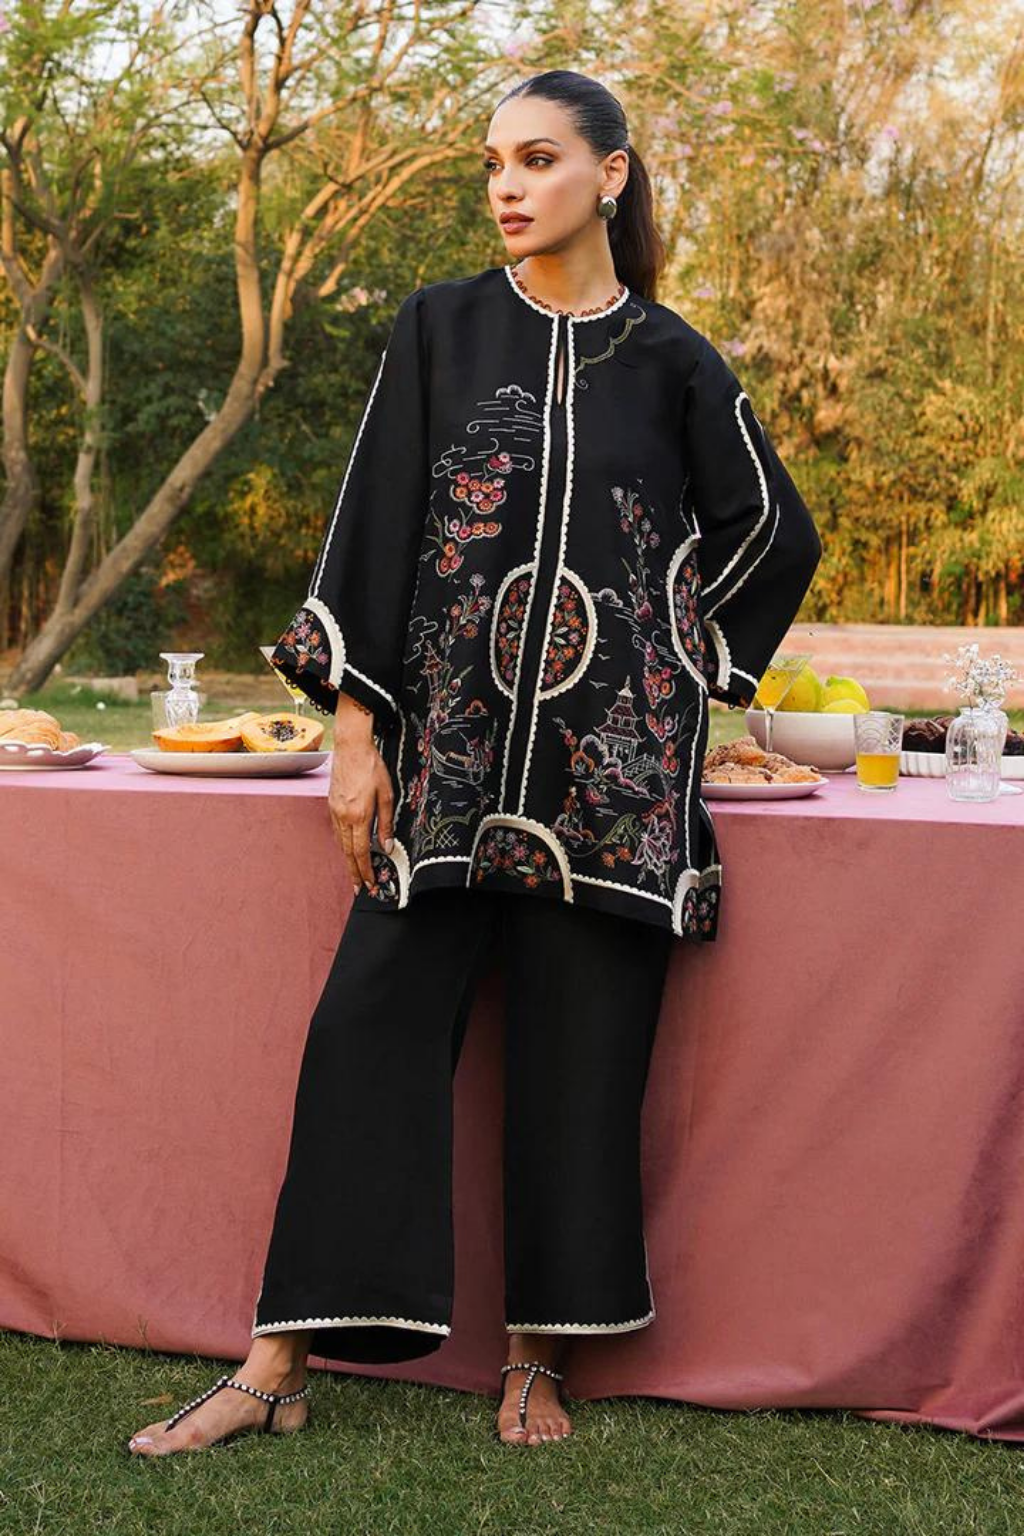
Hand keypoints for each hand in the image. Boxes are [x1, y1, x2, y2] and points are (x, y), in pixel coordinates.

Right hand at [328, 694, 394, 894]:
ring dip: (347, 861)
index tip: (370, 884)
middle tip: (358, 889)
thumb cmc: (372, 767)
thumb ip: (386, 822)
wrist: (351, 747)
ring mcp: (335, 811)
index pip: (361, 852)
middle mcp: (344, 817)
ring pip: (340, 843)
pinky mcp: (331, 805)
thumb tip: (388, 845)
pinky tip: (347, 849)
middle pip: (348, 853)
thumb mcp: (387, 794)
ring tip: (354, 874)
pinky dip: (343, 844)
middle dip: (354, 873)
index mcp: (359, 816)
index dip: (366, 871)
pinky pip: (337, 831)